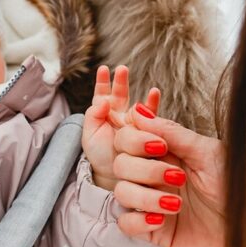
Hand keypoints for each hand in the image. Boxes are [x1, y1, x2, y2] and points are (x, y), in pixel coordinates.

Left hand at [82, 65, 159, 190]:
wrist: (114, 177)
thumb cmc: (99, 158)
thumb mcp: (90, 136)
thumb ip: (93, 116)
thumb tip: (102, 101)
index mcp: (103, 116)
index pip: (102, 95)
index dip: (103, 82)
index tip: (103, 69)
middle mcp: (119, 117)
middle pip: (120, 95)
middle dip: (121, 81)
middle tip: (122, 69)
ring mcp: (133, 124)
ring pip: (137, 104)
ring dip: (140, 93)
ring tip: (146, 86)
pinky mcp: (145, 131)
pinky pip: (150, 117)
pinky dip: (153, 105)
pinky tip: (155, 95)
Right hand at [111, 109, 228, 246]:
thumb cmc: (241, 186)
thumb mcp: (209, 154)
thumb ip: (172, 133)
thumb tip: (139, 111)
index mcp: (167, 152)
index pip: (128, 137)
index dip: (133, 138)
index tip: (159, 146)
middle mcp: (156, 175)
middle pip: (120, 163)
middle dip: (145, 169)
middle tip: (178, 177)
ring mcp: (154, 203)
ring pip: (121, 193)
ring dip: (145, 196)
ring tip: (178, 203)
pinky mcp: (156, 232)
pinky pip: (126, 224)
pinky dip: (139, 220)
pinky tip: (162, 219)